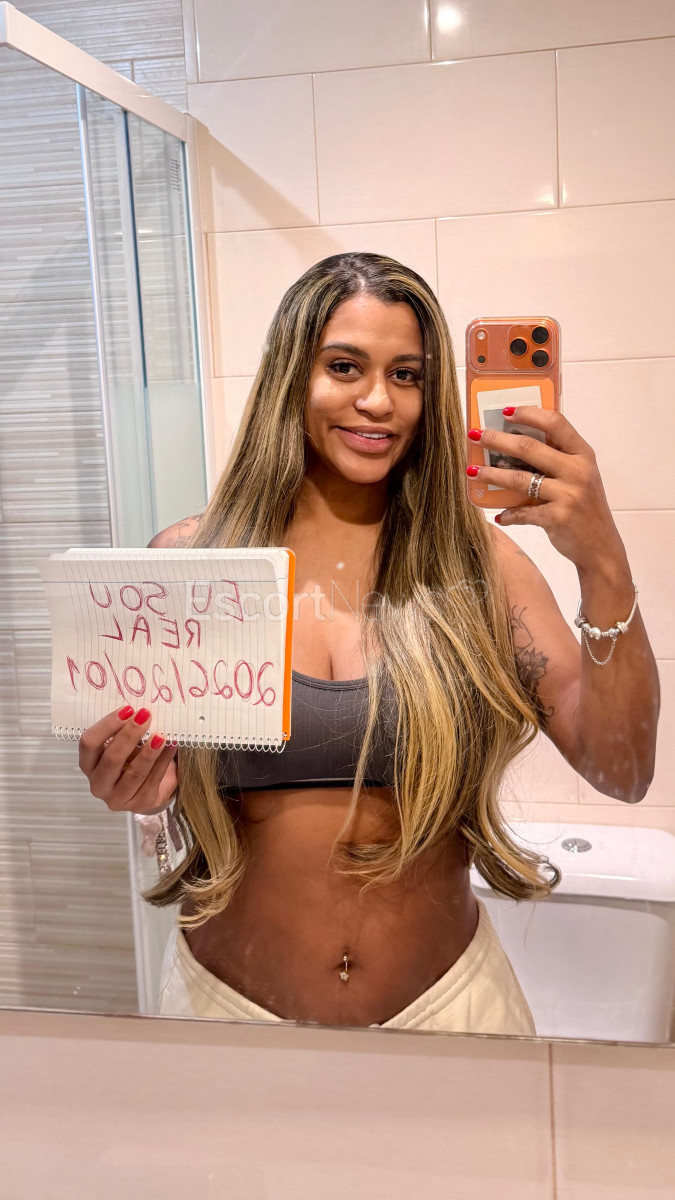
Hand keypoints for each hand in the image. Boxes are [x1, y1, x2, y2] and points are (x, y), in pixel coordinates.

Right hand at [79, 706, 177, 813]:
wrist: (149, 786)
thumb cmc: (132, 758)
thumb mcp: (123, 745)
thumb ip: (124, 730)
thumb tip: (140, 711)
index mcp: (88, 764)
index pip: (89, 743)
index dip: (107, 725)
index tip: (128, 710)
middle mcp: (98, 784)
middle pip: (111, 759)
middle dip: (129, 735)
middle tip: (146, 717)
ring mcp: (117, 798)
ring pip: (134, 774)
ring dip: (148, 752)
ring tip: (161, 736)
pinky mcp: (139, 804)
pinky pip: (152, 781)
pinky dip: (163, 762)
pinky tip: (171, 747)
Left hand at [467, 406, 624, 568]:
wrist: (601, 547)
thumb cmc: (585, 508)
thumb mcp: (580, 477)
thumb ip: (557, 460)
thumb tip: (514, 445)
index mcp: (583, 455)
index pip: (555, 423)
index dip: (529, 414)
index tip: (506, 412)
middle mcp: (577, 471)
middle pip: (529, 448)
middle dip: (497, 440)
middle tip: (476, 436)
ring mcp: (567, 495)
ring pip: (520, 479)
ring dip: (492, 474)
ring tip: (472, 471)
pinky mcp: (557, 517)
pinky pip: (523, 513)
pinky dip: (508, 515)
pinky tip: (499, 516)